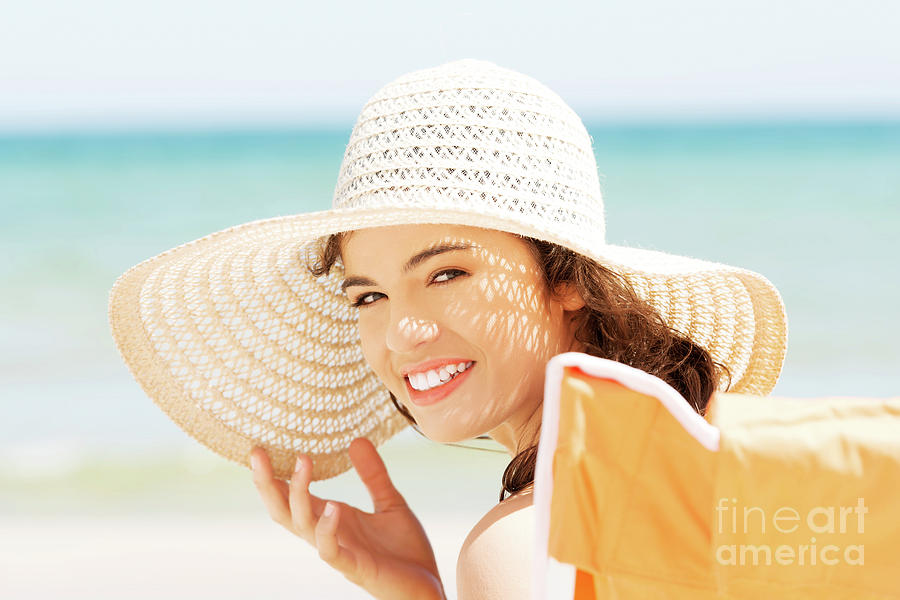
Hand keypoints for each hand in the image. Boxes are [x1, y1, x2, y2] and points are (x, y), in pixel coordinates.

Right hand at [250, 438, 445, 599]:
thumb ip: (372, 474)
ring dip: (297, 494)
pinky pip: (330, 551)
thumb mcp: (390, 501)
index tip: (260, 448)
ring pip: (301, 525)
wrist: (429, 587)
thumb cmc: (405, 551)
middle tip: (257, 452)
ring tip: (302, 460)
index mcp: (332, 518)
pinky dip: (327, 529)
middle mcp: (327, 534)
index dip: (273, 475)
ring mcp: (339, 551)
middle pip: (282, 510)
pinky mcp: (355, 568)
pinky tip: (333, 507)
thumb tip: (356, 439)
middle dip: (266, 484)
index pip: (290, 496)